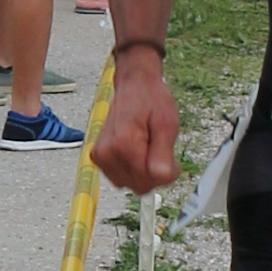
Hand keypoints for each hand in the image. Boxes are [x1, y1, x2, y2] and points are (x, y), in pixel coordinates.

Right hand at [93, 54, 181, 194]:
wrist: (134, 85)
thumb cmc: (151, 100)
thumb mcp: (167, 124)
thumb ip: (162, 153)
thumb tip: (161, 177)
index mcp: (123, 144)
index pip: (147, 181)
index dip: (164, 175)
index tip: (172, 160)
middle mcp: (106, 153)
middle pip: (138, 186)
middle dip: (154, 175)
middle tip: (161, 151)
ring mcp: (100, 157)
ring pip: (129, 184)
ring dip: (143, 173)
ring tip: (149, 148)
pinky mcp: (99, 158)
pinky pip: (121, 177)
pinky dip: (132, 170)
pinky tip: (138, 152)